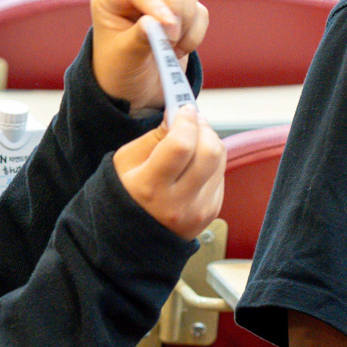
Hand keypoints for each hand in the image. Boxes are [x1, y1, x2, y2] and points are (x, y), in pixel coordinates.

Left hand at [89, 0, 206, 113]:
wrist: (134, 90)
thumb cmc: (120, 71)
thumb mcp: (124, 58)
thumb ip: (139, 38)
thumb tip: (157, 21)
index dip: (155, 2)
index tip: (168, 29)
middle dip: (174, 4)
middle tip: (172, 36)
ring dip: (187, 18)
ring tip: (172, 45)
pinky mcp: (181, 10)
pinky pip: (200, 9)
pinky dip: (195, 32)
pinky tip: (178, 50)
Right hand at [113, 105, 224, 238]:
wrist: (132, 237)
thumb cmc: (126, 193)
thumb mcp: (127, 160)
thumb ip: (156, 136)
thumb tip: (180, 115)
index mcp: (150, 187)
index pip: (181, 145)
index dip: (187, 120)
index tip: (184, 109)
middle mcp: (177, 203)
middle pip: (210, 151)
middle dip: (204, 128)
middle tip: (192, 121)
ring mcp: (198, 210)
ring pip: (220, 160)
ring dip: (208, 142)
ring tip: (192, 141)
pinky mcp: (211, 212)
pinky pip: (220, 175)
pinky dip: (210, 162)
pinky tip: (193, 165)